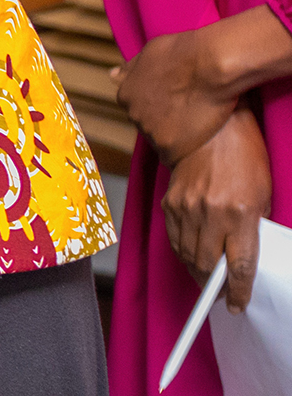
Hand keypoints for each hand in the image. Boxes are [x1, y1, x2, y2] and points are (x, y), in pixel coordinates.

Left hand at [121, 21, 254, 165]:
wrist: (211, 65)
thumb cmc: (184, 53)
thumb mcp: (151, 52)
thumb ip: (132, 68)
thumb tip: (113, 74)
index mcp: (126, 93)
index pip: (138, 107)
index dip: (160, 106)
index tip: (176, 103)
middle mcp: (133, 114)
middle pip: (148, 125)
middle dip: (166, 122)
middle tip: (190, 114)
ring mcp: (149, 132)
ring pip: (161, 140)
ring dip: (177, 136)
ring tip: (200, 126)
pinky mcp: (168, 148)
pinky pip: (174, 156)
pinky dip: (186, 151)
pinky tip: (200, 143)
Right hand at [163, 109, 272, 308]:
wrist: (213, 128)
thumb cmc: (245, 158)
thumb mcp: (262, 197)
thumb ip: (251, 229)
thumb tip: (239, 257)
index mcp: (240, 214)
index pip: (239, 266)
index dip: (238, 291)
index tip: (238, 304)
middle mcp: (211, 214)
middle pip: (208, 265)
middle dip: (215, 286)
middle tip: (221, 294)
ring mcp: (187, 207)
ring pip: (187, 254)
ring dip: (197, 271)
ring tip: (207, 278)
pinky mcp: (170, 200)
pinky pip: (173, 237)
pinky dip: (182, 250)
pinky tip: (191, 254)